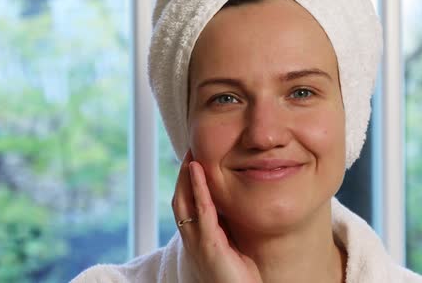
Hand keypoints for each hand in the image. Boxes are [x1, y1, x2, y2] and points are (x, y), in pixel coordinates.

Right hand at [171, 151, 262, 282]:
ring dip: (186, 177)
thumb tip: (232, 206)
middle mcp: (192, 240)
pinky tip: (197, 171)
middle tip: (189, 151)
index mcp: (198, 239)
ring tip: (191, 155)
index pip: (186, 205)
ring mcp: (197, 244)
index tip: (192, 161)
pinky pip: (202, 212)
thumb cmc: (241, 277)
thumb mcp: (232, 246)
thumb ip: (228, 228)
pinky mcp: (209, 247)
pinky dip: (198, 189)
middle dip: (182, 175)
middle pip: (180, 200)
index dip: (186, 183)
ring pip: (185, 202)